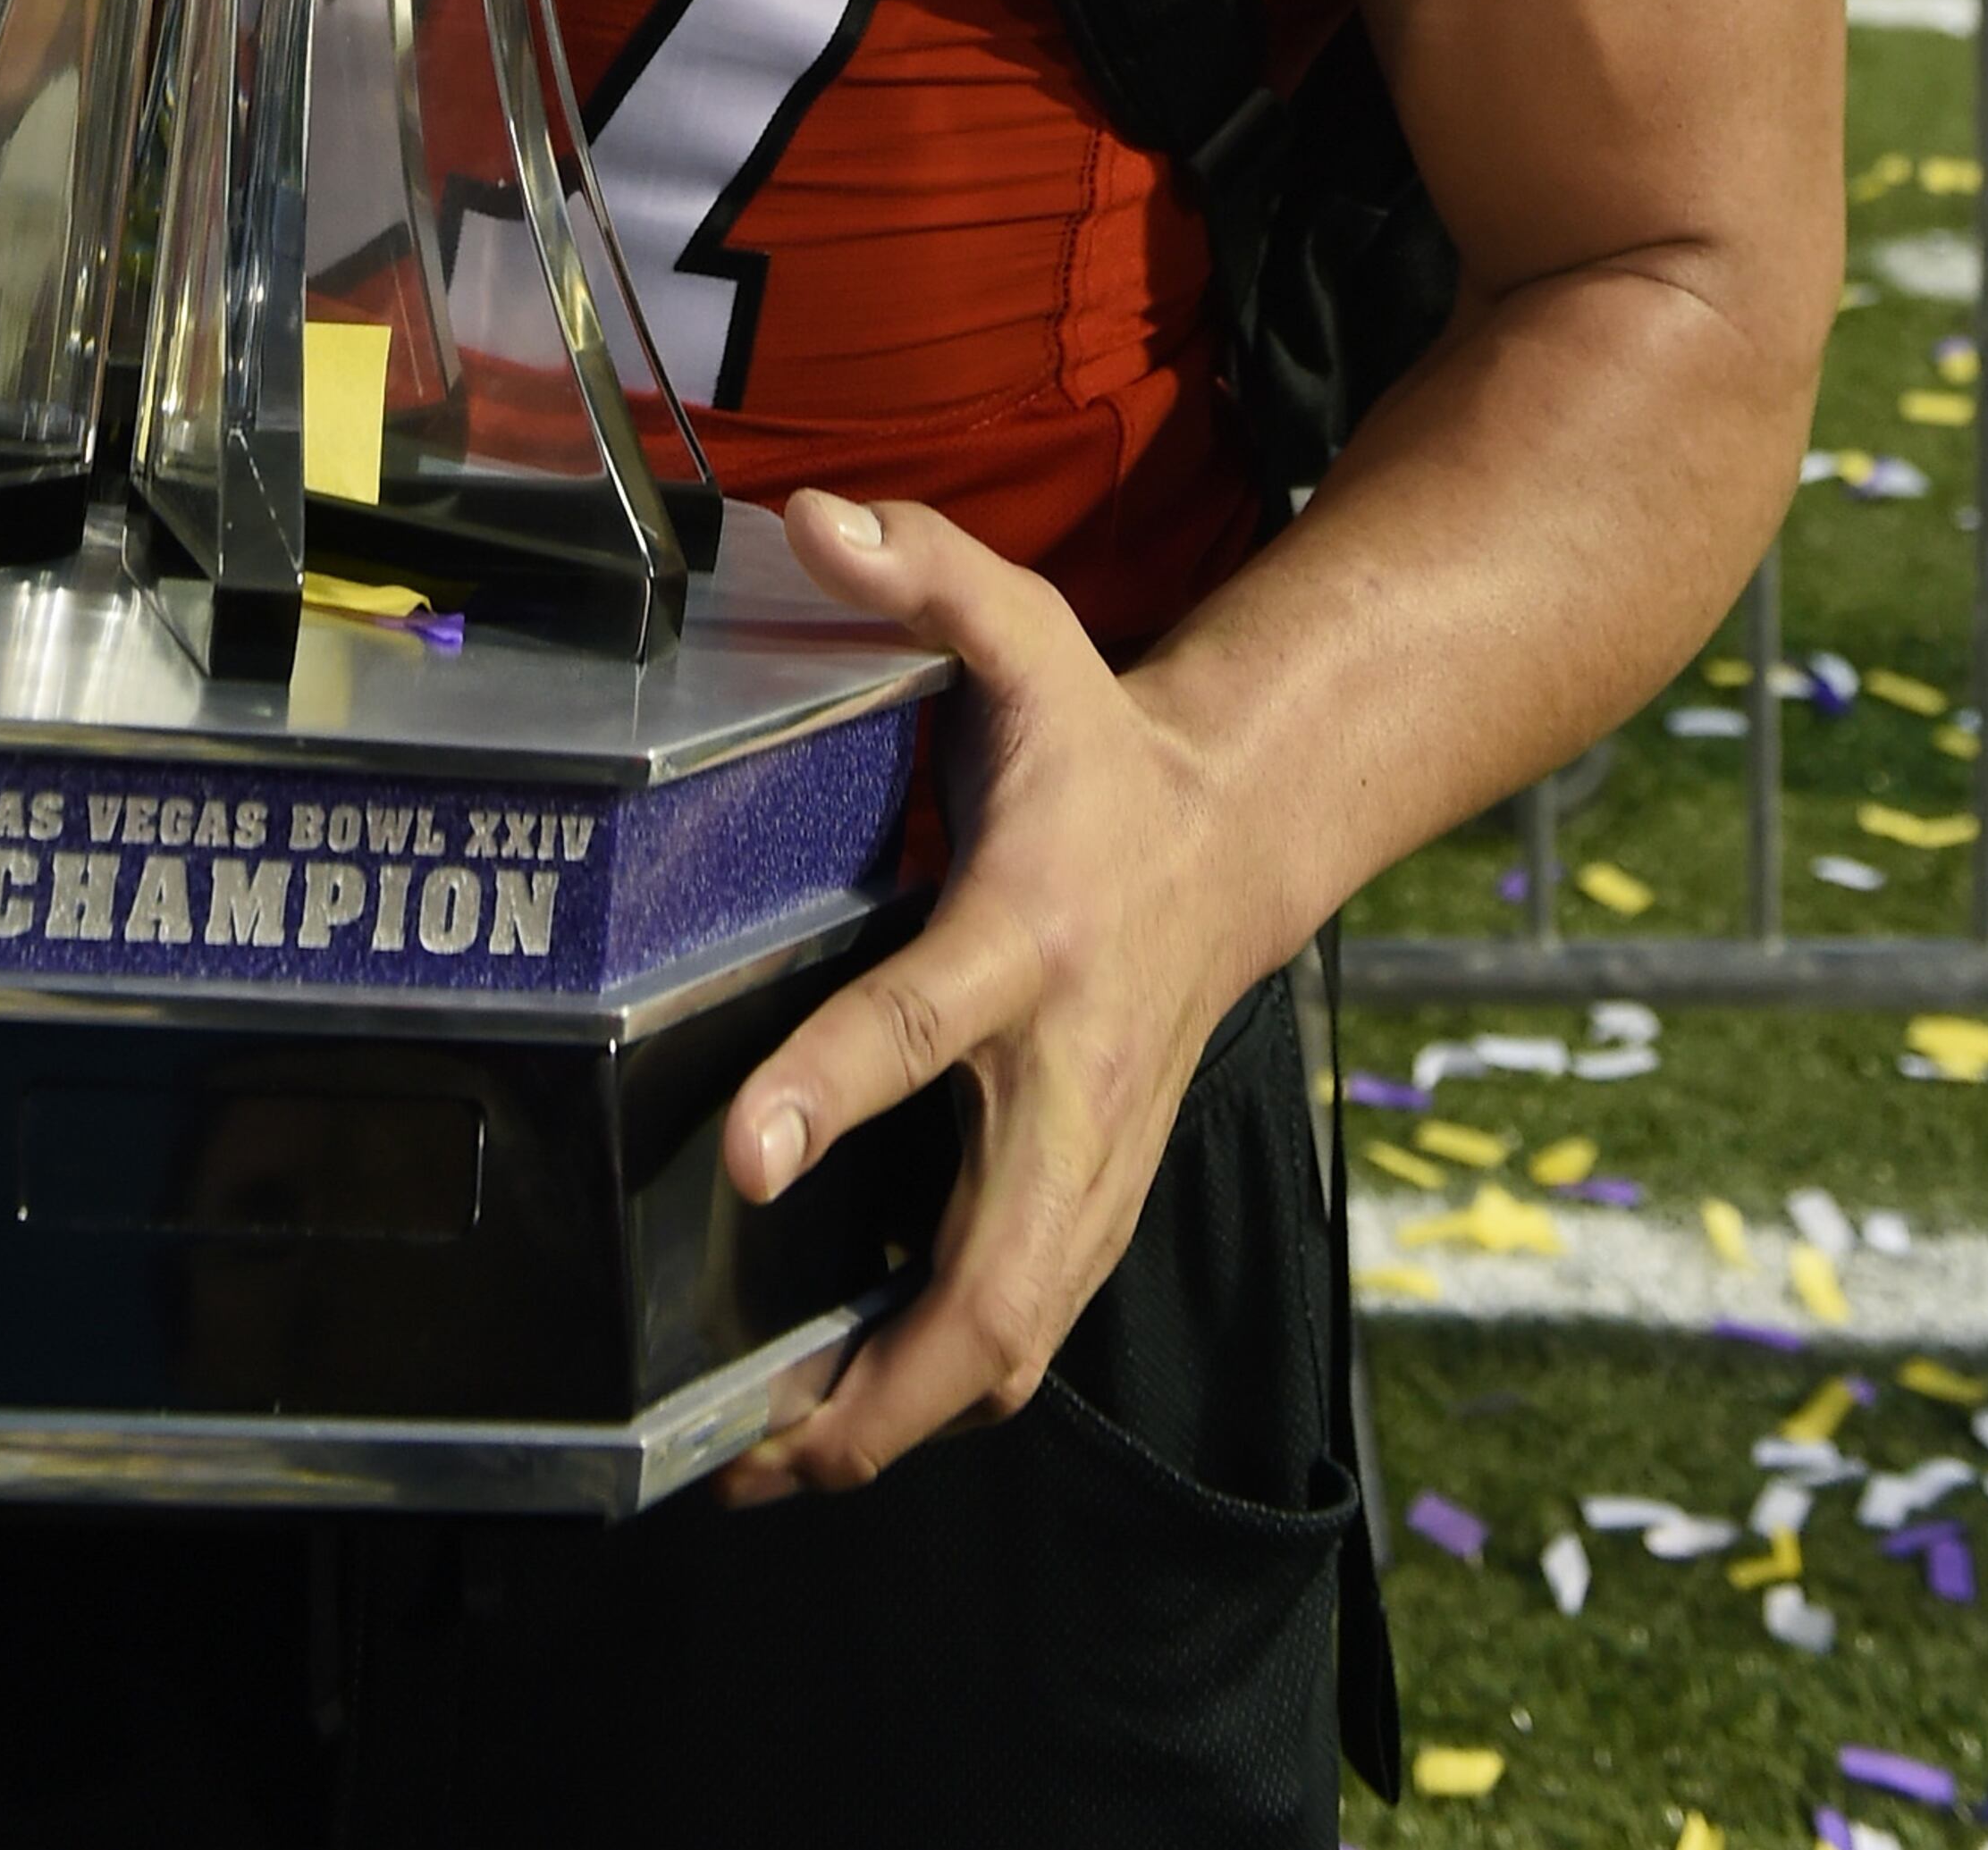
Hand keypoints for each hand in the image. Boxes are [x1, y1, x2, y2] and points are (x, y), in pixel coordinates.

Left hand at [713, 491, 1245, 1501]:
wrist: (1242, 834)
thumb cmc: (1103, 748)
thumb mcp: (1028, 633)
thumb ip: (926, 568)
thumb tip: (811, 516)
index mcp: (1029, 940)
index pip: (922, 1028)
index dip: (831, 1091)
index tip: (745, 1157)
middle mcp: (1068, 1077)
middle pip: (992, 1276)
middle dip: (881, 1378)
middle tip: (751, 1442)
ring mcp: (1093, 1160)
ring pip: (1012, 1340)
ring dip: (894, 1420)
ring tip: (757, 1471)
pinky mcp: (1094, 1203)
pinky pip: (1018, 1334)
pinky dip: (933, 1397)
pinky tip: (826, 1427)